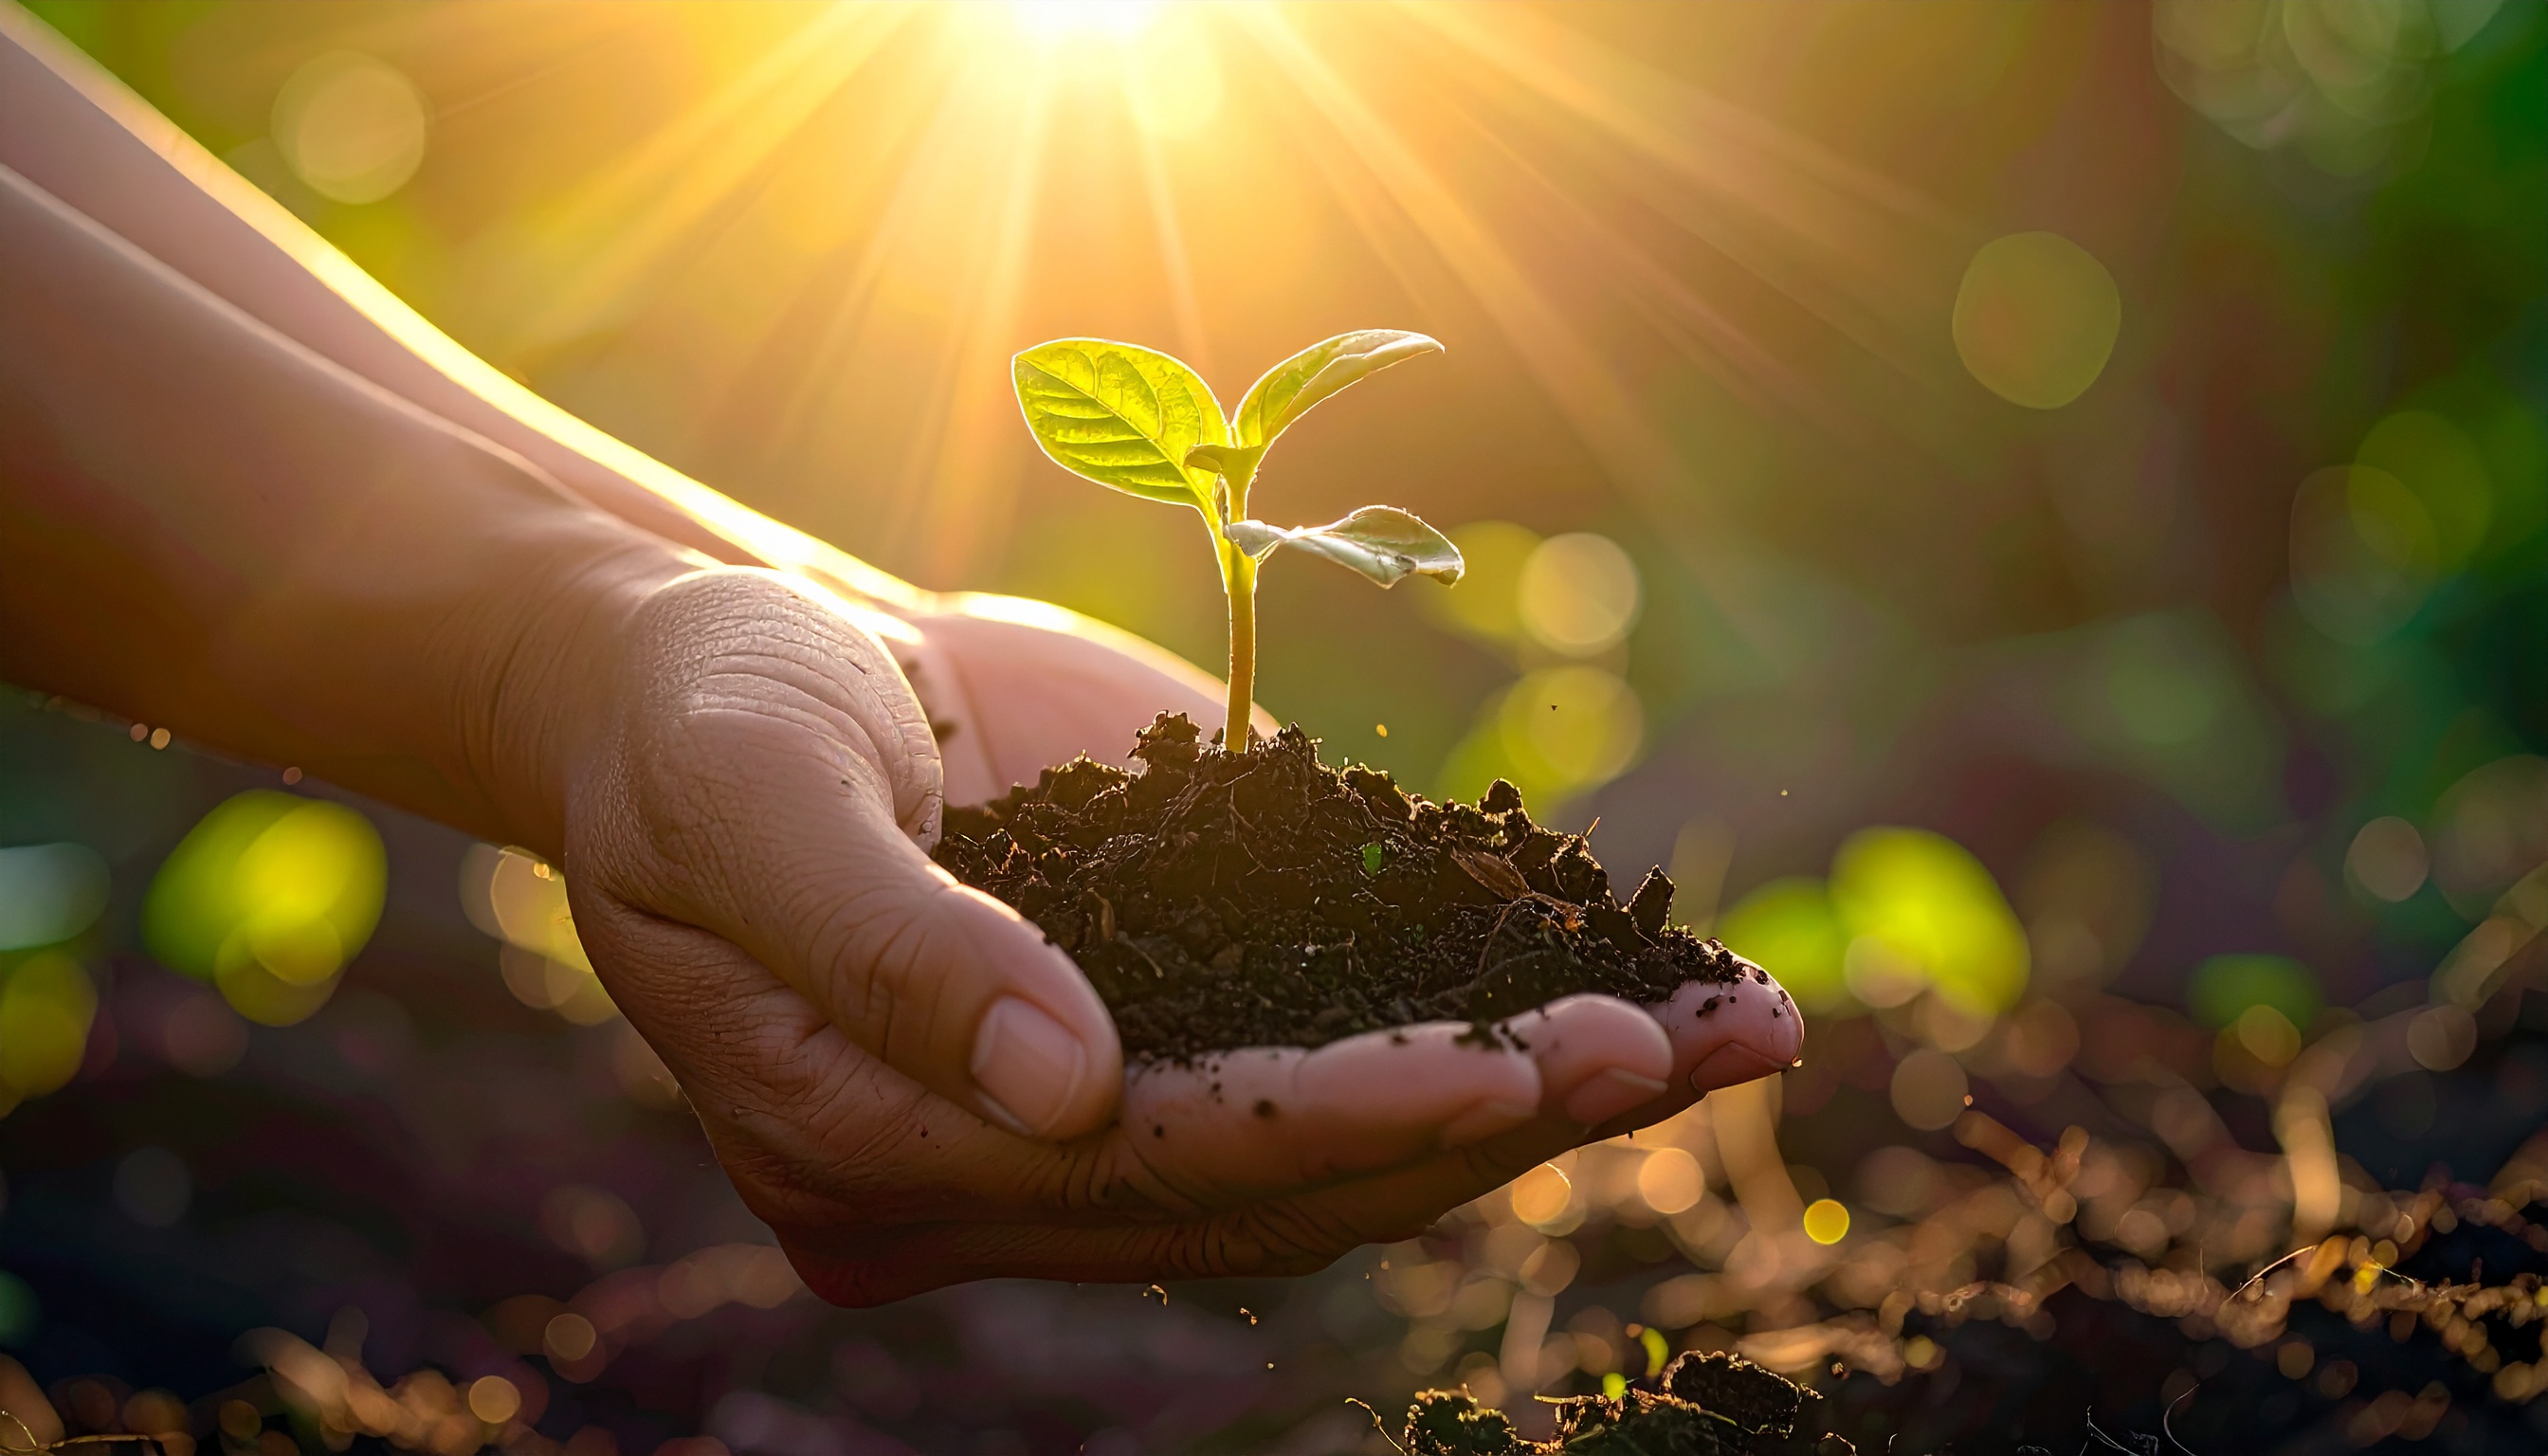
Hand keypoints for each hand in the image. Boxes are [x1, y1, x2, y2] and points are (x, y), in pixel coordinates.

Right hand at [557, 568, 1798, 1303]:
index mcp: (876, 1152)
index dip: (1323, 1121)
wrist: (725, 666)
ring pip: (1348, 1135)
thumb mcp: (747, 795)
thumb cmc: (704, 716)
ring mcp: (1101, 1100)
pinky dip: (1505, 1011)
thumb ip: (883, 943)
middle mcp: (1010, 1165)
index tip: (1499, 1066)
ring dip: (1542, 1089)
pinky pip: (1352, 1035)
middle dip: (1479, 1118)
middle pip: (1278, 1177)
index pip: (1138, 1164)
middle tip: (1671, 1059)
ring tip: (1735, 1037)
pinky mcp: (1173, 1010)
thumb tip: (1062, 1089)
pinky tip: (1665, 993)